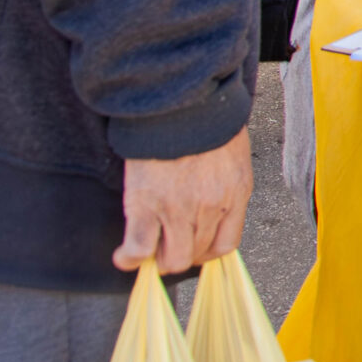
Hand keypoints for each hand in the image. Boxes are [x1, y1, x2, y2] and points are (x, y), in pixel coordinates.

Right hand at [115, 130, 251, 273]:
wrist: (180, 101)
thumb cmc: (206, 121)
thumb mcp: (232, 155)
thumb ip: (227, 185)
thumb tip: (213, 208)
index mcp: (235, 193)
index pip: (225, 245)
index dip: (207, 253)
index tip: (195, 249)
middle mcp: (211, 207)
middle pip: (197, 255)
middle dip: (182, 255)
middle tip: (167, 247)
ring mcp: (178, 209)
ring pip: (171, 259)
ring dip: (157, 260)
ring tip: (148, 250)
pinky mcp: (146, 205)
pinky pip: (139, 249)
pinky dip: (129, 258)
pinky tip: (125, 255)